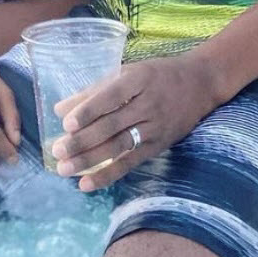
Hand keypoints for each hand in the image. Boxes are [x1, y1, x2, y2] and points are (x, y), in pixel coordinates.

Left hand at [51, 53, 216, 191]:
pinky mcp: (158, 146)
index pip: (111, 97)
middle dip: (82, 140)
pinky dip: (108, 174)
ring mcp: (155, 127)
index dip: (89, 110)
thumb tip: (60, 110)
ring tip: (65, 169)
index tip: (66, 123)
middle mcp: (148, 104)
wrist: (200, 84)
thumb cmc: (157, 75)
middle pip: (112, 125)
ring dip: (90, 160)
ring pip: (119, 146)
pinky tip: (87, 184)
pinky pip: (130, 162)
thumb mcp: (128, 72)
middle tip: (57, 150)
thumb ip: (94, 90)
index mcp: (138, 80)